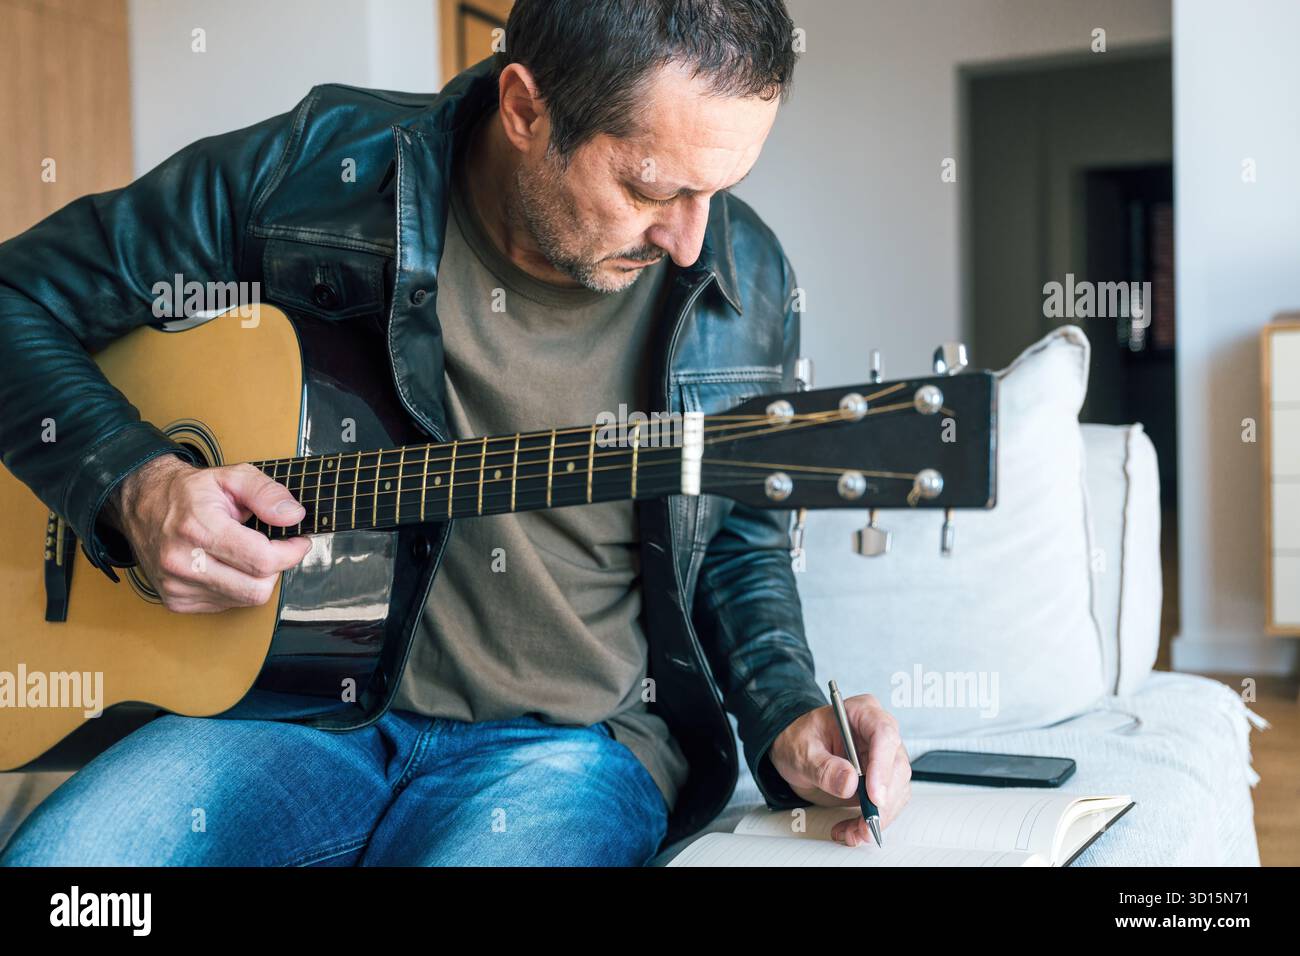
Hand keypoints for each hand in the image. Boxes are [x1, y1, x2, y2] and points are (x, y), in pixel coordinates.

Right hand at [105, 454, 311, 612]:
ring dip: (255, 578)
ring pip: (244, 600)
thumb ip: (266, 493)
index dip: (291, 553)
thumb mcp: (232, 476)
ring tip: (244, 552)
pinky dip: (236, 587)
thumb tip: (293, 516)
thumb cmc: (189, 492)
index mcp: (198, 528)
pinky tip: (226, 565)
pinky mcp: (176, 601)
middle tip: (274, 547)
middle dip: (275, 568)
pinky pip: (226, 604)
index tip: (298, 541)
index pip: (262, 560)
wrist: (142, 503)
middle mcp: (182, 562)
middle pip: (256, 588)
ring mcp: (176, 586)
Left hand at [768, 693, 911, 846]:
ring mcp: (883, 758)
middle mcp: (878, 734)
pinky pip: (888, 803)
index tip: (873, 794)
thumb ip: (823, 766)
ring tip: (852, 832)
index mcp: (861, 712)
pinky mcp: (881, 780)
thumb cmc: (798, 739)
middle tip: (864, 824)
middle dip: (882, 801)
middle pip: (896, 766)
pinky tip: (853, 830)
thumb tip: (849, 782)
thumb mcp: (801, 750)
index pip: (883, 733)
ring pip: (897, 789)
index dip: (882, 765)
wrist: (794, 750)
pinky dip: (873, 821)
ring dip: (879, 816)